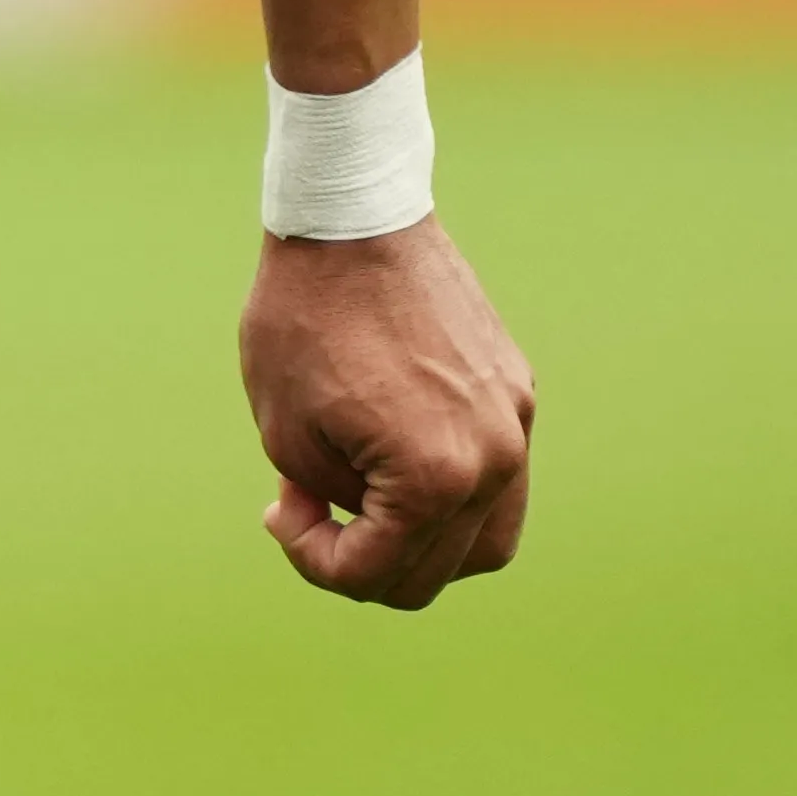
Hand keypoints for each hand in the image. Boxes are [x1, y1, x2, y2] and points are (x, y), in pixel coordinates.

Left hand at [246, 217, 535, 606]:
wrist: (354, 220)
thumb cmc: (303, 322)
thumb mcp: (286, 436)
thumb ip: (332, 506)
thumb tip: (365, 528)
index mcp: (434, 476)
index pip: (377, 575)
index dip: (314, 561)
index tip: (278, 509)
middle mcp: (495, 458)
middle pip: (435, 573)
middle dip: (361, 559)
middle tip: (307, 509)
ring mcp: (516, 424)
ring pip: (484, 542)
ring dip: (420, 546)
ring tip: (358, 504)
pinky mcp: (518, 393)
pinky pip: (497, 481)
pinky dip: (449, 499)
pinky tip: (390, 464)